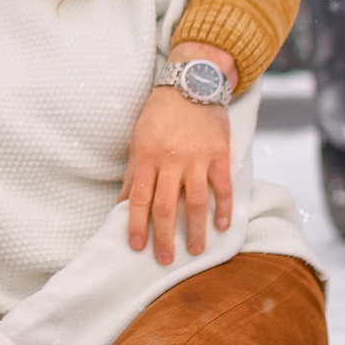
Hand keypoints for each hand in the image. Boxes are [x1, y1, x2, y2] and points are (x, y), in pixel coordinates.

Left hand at [122, 43, 235, 264]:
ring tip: (195, 251)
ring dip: (195, 230)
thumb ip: (133, 174)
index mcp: (147, 157)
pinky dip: (223, 208)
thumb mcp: (138, 140)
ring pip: (195, 202)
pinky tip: (222, 226)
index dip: (137, 225)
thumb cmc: (160, 115)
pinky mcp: (219, 154)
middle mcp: (171, 160)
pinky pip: (222, 187)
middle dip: (164, 237)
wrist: (192, 84)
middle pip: (166, 206)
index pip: (139, 198)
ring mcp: (197, 158)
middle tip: (164, 259)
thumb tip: (121, 206)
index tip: (136, 247)